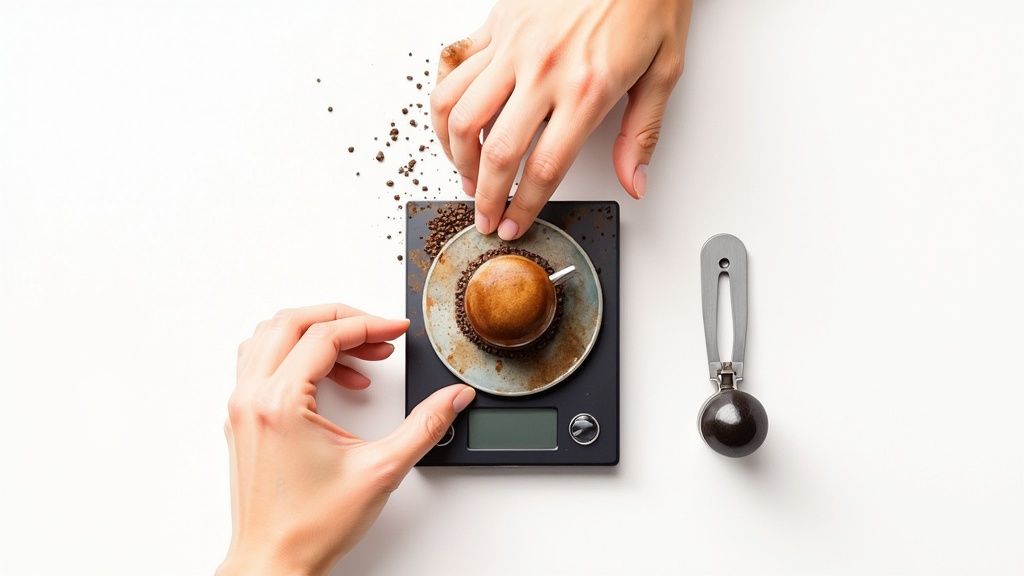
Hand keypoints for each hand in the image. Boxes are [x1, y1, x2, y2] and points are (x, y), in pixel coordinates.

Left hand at [218, 304, 475, 575]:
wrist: (274, 563)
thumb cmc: (310, 528)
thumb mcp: (381, 470)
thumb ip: (425, 426)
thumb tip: (453, 399)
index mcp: (280, 403)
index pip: (324, 336)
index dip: (369, 325)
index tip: (397, 331)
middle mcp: (252, 398)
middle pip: (291, 322)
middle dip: (342, 319)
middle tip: (380, 333)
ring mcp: (241, 408)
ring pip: (271, 337)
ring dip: (317, 335)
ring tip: (360, 357)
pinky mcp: (242, 420)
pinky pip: (263, 364)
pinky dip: (298, 357)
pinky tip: (336, 381)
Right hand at [430, 0, 691, 239]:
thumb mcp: (665, 70)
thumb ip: (643, 133)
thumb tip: (633, 182)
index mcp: (587, 89)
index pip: (542, 168)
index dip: (523, 207)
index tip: (515, 223)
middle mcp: (542, 69)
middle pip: (496, 153)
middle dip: (484, 197)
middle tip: (484, 216)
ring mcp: (513, 45)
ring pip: (459, 113)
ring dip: (455, 155)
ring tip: (465, 175)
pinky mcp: (497, 22)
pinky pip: (453, 68)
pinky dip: (445, 101)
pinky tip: (455, 121)